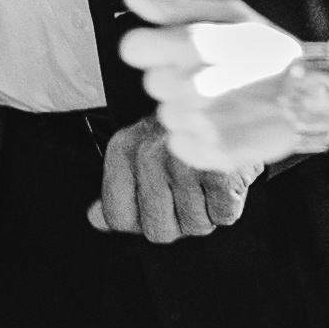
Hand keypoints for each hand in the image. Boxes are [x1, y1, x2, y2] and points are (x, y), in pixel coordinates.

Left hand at [94, 116, 251, 243]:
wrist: (231, 96)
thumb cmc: (183, 130)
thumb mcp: (140, 150)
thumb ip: (117, 190)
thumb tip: (96, 219)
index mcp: (123, 150)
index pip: (118, 218)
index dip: (139, 220)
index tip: (154, 202)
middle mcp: (149, 155)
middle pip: (158, 231)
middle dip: (177, 221)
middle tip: (186, 191)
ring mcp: (186, 161)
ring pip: (195, 226)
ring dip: (205, 211)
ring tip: (206, 180)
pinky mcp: (223, 169)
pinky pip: (223, 215)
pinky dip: (227, 204)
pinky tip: (223, 178)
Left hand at [122, 0, 328, 174]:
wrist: (319, 96)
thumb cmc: (271, 50)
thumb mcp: (230, 15)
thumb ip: (174, 8)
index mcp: (193, 45)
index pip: (133, 48)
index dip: (150, 48)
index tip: (172, 50)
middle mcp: (193, 86)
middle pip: (150, 83)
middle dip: (174, 77)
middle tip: (211, 75)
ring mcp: (202, 124)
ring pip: (164, 114)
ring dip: (186, 108)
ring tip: (223, 100)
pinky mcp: (212, 154)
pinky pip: (177, 145)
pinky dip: (193, 138)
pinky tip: (222, 124)